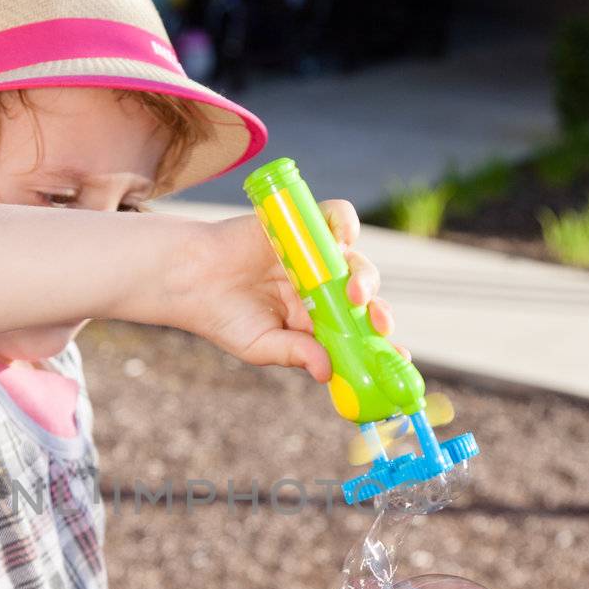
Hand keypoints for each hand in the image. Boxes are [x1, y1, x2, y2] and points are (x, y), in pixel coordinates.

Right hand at [169, 199, 394, 378]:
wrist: (190, 279)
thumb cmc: (224, 317)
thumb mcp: (261, 346)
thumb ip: (295, 354)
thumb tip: (327, 370)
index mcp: (318, 320)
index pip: (359, 330)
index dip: (381, 341)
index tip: (398, 355)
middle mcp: (323, 287)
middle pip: (364, 298)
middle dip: (378, 311)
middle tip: (378, 322)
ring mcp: (315, 256)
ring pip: (355, 262)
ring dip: (364, 277)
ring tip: (354, 291)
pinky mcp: (303, 226)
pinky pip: (336, 218)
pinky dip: (345, 224)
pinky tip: (343, 239)